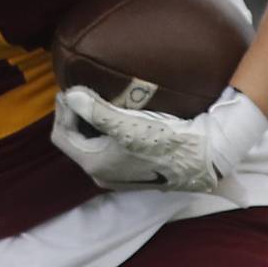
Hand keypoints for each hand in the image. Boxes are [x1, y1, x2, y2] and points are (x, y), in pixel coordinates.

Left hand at [51, 85, 267, 193]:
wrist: (206, 157)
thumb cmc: (166, 141)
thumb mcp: (128, 124)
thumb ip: (95, 110)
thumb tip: (70, 95)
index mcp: (95, 165)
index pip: (62, 136)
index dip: (63, 111)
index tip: (69, 90)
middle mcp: (102, 175)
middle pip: (75, 141)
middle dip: (74, 117)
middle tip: (79, 93)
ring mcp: (117, 176)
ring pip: (91, 146)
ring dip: (89, 125)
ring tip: (95, 101)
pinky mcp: (133, 171)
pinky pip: (106, 149)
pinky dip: (103, 132)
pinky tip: (114, 117)